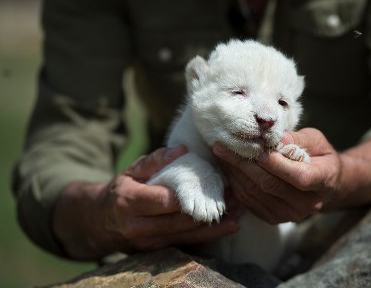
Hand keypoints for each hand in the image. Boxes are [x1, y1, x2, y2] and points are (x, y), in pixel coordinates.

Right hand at [53, 146, 240, 259]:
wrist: (99, 223)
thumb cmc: (120, 191)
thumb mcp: (130, 171)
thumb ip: (155, 160)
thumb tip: (182, 150)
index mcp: (130, 202)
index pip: (165, 201)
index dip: (191, 196)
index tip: (215, 186)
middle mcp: (139, 227)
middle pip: (181, 221)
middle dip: (211, 210)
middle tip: (236, 197)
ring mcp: (149, 243)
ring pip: (188, 236)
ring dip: (216, 225)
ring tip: (239, 210)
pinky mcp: (158, 251)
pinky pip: (187, 244)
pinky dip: (209, 234)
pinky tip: (229, 225)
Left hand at [213, 128, 338, 223]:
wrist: (326, 186)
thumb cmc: (320, 157)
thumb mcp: (317, 141)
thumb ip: (299, 139)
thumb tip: (278, 139)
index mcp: (323, 181)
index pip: (299, 176)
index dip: (276, 163)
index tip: (255, 146)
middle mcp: (307, 203)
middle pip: (270, 184)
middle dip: (243, 163)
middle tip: (222, 146)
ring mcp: (289, 214)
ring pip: (256, 192)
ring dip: (234, 172)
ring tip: (220, 154)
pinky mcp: (274, 218)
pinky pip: (249, 201)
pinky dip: (236, 183)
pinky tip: (228, 168)